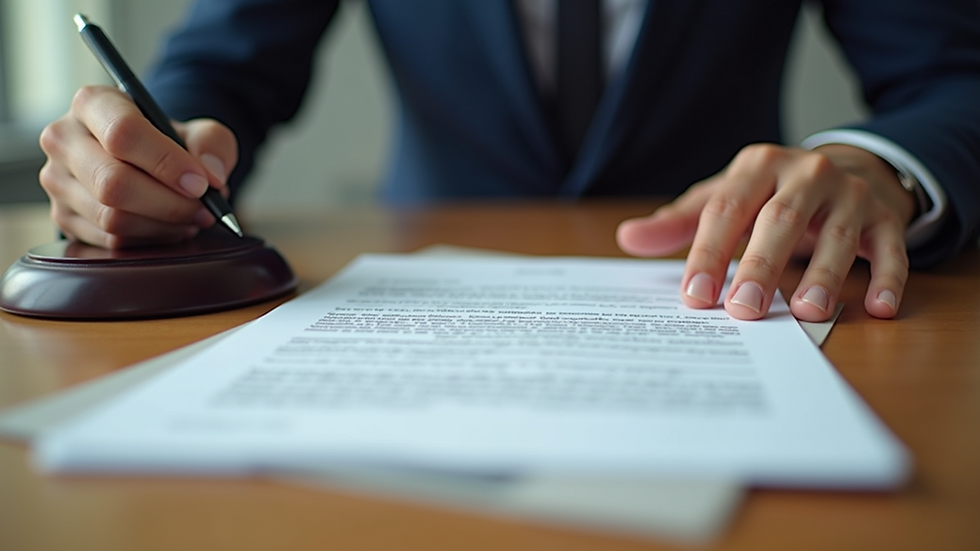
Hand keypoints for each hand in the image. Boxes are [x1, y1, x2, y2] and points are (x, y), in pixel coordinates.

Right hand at [39, 85, 237, 248]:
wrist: (143, 163)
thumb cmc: (169, 143)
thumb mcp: (199, 132)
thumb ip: (212, 145)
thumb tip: (211, 176)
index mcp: (93, 103)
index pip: (123, 132)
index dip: (167, 162)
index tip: (202, 184)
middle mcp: (64, 139)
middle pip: (113, 182)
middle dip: (170, 203)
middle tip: (204, 209)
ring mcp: (56, 180)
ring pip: (112, 218)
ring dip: (163, 225)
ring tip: (191, 216)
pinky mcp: (62, 216)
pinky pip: (110, 241)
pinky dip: (150, 239)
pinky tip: (168, 225)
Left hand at [616, 143, 916, 320]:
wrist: (849, 169)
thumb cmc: (772, 195)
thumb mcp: (726, 198)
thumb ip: (681, 222)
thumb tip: (628, 238)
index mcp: (758, 167)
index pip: (726, 210)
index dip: (708, 254)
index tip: (695, 296)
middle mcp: (806, 173)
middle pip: (779, 221)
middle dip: (760, 266)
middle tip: (742, 311)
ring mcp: (850, 194)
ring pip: (837, 236)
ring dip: (823, 275)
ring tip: (805, 312)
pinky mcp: (885, 218)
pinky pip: (891, 249)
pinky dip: (888, 278)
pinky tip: (878, 309)